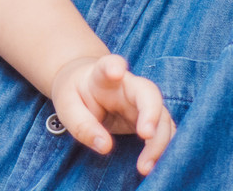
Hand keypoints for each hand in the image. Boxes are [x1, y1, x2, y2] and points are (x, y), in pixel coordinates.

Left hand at [50, 53, 175, 174]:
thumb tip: (105, 146)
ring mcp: (142, 102)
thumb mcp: (67, 107)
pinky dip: (162, 150)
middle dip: (152, 113)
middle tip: (146, 135)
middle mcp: (129, 86)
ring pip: (162, 117)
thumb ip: (82, 125)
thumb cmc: (76, 95)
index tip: (116, 70)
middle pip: (149, 93)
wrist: (86, 88)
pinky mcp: (150, 119)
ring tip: (145, 167)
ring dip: (159, 142)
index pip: (109, 65)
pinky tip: (152, 166)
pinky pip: (164, 132)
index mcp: (102, 76)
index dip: (114, 66)